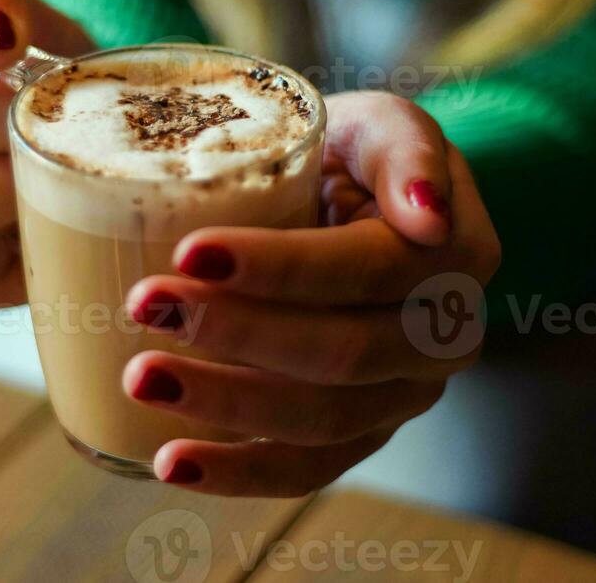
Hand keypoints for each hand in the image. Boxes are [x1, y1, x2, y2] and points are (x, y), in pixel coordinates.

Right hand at [0, 0, 91, 309]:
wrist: (40, 121)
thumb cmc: (29, 68)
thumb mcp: (21, 18)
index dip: (15, 121)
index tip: (50, 108)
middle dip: (21, 182)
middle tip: (59, 157)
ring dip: (15, 225)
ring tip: (42, 187)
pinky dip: (4, 266)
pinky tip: (23, 226)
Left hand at [123, 92, 500, 496]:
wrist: (364, 202)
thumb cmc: (359, 153)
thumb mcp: (384, 123)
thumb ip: (407, 149)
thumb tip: (425, 213)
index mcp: (454, 254)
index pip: (365, 269)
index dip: (279, 267)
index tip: (189, 251)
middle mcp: (442, 336)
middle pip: (341, 354)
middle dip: (236, 334)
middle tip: (145, 304)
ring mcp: (404, 392)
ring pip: (320, 421)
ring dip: (225, 405)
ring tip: (140, 376)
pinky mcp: (363, 428)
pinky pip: (309, 468)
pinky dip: (240, 471)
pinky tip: (172, 460)